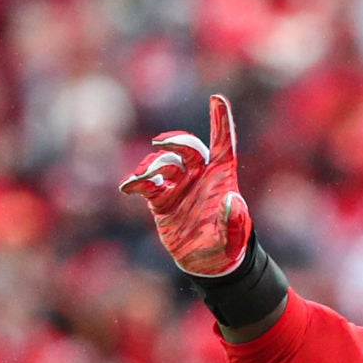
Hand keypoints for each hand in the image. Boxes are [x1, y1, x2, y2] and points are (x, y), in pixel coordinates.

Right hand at [121, 93, 251, 277]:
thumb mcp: (234, 239)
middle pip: (188, 147)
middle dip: (176, 141)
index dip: (221, 120)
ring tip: (144, 179)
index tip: (217, 98)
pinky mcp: (161, 199)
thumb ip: (234, 221)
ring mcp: (178, 186)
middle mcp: (199, 177)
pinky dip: (136, 182)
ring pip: (164, 163)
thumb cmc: (227, 248)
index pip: (223, 143)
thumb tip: (232, 200)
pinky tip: (128, 188)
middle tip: (161, 144)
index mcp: (221, 179)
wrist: (207, 264)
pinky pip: (145, 183)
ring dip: (153, 166)